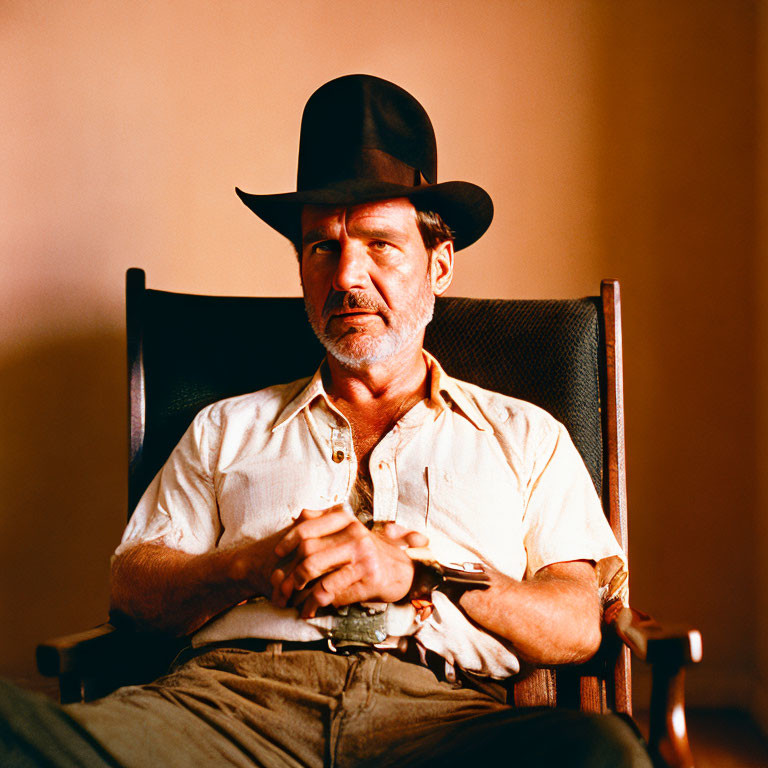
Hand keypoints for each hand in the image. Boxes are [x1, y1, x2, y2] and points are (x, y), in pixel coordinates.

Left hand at [270, 505, 427, 617]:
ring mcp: (361, 555)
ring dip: (297, 589)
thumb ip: (325, 522)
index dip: (287, 541)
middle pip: (307, 550)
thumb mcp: (349, 532)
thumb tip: (298, 517)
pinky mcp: (366, 577)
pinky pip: (329, 591)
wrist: (403, 571)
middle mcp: (354, 533)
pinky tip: (309, 611)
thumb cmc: (369, 552)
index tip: (277, 555)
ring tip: (291, 600)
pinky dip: (314, 603)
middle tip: (280, 588)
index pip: (307, 526)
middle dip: (288, 572)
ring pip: (314, 570)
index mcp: (346, 520)